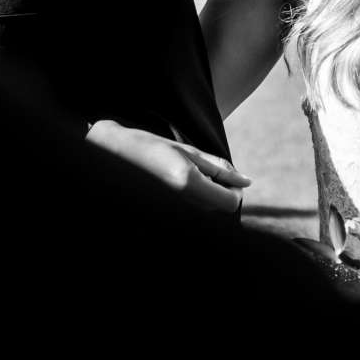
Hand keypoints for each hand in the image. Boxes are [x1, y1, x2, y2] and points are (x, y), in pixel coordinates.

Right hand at [85, 121, 250, 213]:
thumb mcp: (188, 151)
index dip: (235, 192)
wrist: (113, 153)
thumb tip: (246, 181)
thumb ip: (219, 168)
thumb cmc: (150, 146)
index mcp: (188, 182)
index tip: (228, 179)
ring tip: (187, 178)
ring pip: (205, 213)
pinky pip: (191, 213)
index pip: (230, 203)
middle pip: (219, 210)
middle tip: (206, 175)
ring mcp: (171, 210)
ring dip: (207, 199)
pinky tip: (178, 187)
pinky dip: (194, 202)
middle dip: (221, 195)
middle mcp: (180, 201)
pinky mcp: (165, 212)